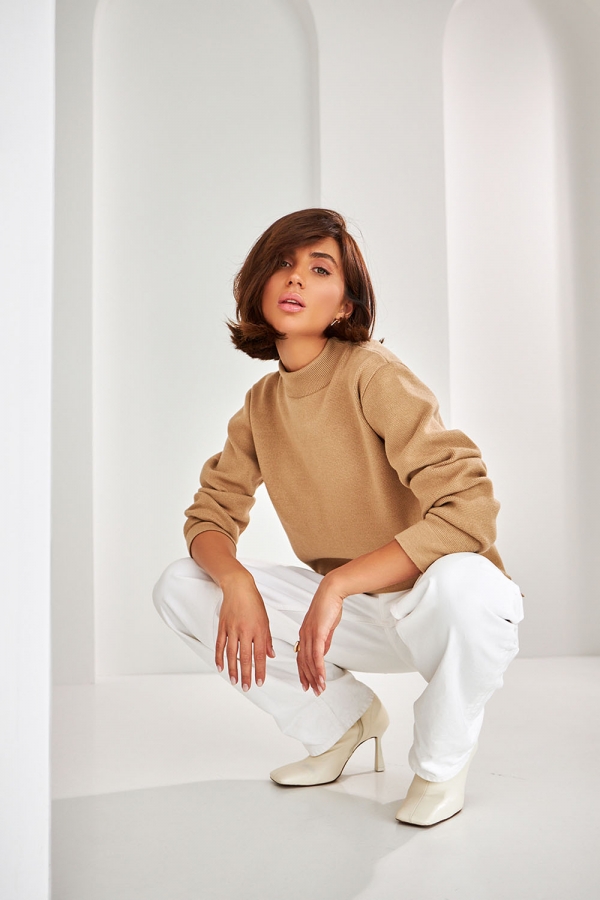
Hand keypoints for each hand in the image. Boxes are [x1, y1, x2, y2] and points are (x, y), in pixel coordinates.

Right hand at [215, 571, 274, 690]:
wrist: (238, 587)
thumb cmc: (254, 602)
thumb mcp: (266, 620)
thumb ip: (267, 640)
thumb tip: (271, 656)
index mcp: (259, 630)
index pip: (260, 655)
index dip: (260, 670)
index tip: (260, 682)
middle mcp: (246, 631)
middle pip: (246, 657)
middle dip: (247, 674)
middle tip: (247, 687)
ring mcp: (232, 629)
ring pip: (232, 653)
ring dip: (233, 669)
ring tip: (234, 681)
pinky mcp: (223, 626)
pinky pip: (220, 645)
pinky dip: (219, 657)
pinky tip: (221, 668)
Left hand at [296, 575, 343, 695]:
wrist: (331, 591)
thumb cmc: (329, 606)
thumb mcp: (326, 627)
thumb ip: (324, 640)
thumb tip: (323, 653)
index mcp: (304, 634)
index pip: (301, 657)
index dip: (304, 672)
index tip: (307, 684)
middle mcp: (304, 635)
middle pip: (304, 662)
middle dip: (309, 678)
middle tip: (314, 691)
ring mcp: (309, 634)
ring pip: (310, 661)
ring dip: (315, 677)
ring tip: (320, 689)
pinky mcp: (317, 633)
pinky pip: (317, 654)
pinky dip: (319, 668)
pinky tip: (322, 677)